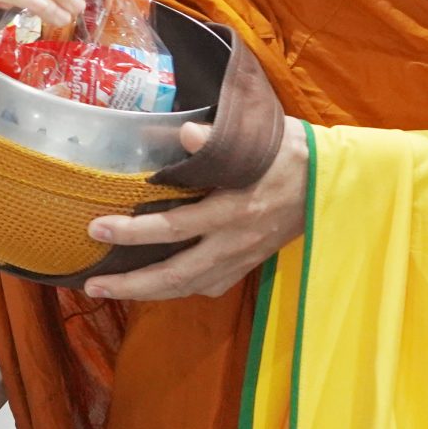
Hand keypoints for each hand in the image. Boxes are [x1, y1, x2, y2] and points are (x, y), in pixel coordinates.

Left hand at [82, 119, 309, 299]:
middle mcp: (235, 241)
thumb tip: (186, 136)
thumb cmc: (289, 154)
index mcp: (234, 209)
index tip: (97, 228)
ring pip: (190, 286)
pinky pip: (211, 285)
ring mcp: (243, 257)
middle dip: (131, 283)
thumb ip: (219, 140)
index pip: (174, 227)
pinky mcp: (250, 263)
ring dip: (149, 292)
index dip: (133, 231)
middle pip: (176, 273)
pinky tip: (160, 288)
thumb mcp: (257, 137)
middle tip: (92, 284)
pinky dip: (182, 290)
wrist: (336, 182)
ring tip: (112, 292)